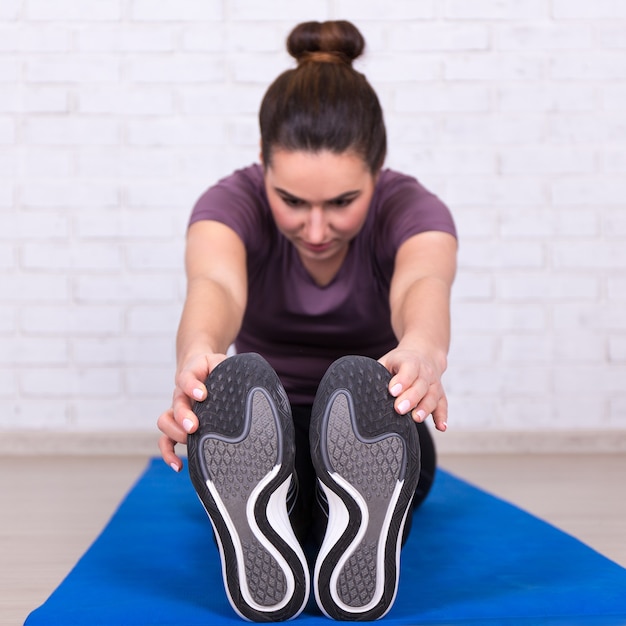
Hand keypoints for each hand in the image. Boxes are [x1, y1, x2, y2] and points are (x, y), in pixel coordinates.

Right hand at [157, 352, 227, 470]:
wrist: (199, 368)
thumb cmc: (214, 368)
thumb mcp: (221, 362)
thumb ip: (226, 367)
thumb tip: (240, 377)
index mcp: (192, 376)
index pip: (186, 378)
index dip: (192, 387)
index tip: (203, 394)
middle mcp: (182, 394)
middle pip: (176, 403)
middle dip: (183, 416)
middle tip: (194, 426)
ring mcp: (177, 410)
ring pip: (165, 422)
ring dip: (176, 433)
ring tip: (189, 440)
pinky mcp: (178, 426)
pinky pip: (166, 441)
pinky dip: (168, 454)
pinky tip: (179, 465)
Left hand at [378, 347, 447, 431]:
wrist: (424, 354)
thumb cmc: (401, 361)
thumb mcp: (388, 360)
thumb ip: (378, 372)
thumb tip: (362, 387)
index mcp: (410, 361)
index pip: (408, 369)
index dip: (401, 380)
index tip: (392, 391)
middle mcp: (425, 372)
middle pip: (420, 385)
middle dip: (410, 398)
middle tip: (399, 409)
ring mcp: (434, 383)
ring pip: (432, 396)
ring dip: (425, 408)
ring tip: (416, 418)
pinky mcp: (440, 394)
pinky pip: (443, 405)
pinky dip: (442, 417)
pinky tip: (441, 427)